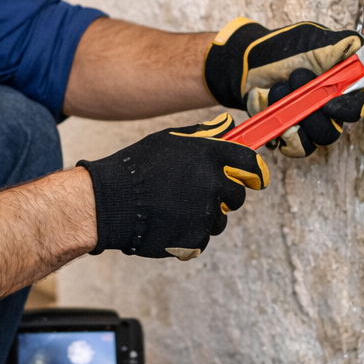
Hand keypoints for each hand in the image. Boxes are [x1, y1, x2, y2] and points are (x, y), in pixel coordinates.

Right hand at [78, 114, 268, 259]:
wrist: (109, 202)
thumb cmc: (136, 168)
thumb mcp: (168, 140)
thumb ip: (203, 134)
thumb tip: (228, 125)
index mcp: (209, 155)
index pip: (251, 164)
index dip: (254, 172)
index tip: (254, 178)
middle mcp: (212, 183)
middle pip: (238, 195)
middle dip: (224, 195)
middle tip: (198, 192)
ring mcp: (205, 214)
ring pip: (219, 219)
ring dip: (205, 215)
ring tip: (174, 207)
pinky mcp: (196, 238)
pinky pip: (202, 237)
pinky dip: (189, 232)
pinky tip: (167, 221)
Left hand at [202, 18, 363, 156]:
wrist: (250, 62)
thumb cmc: (284, 48)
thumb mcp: (314, 38)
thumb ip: (341, 44)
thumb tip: (361, 48)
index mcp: (345, 84)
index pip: (362, 104)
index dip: (351, 109)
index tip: (330, 104)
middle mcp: (333, 107)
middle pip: (338, 128)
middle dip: (313, 108)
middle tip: (296, 78)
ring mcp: (313, 123)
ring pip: (319, 138)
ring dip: (296, 112)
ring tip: (280, 87)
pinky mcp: (294, 135)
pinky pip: (297, 147)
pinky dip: (283, 127)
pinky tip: (273, 106)